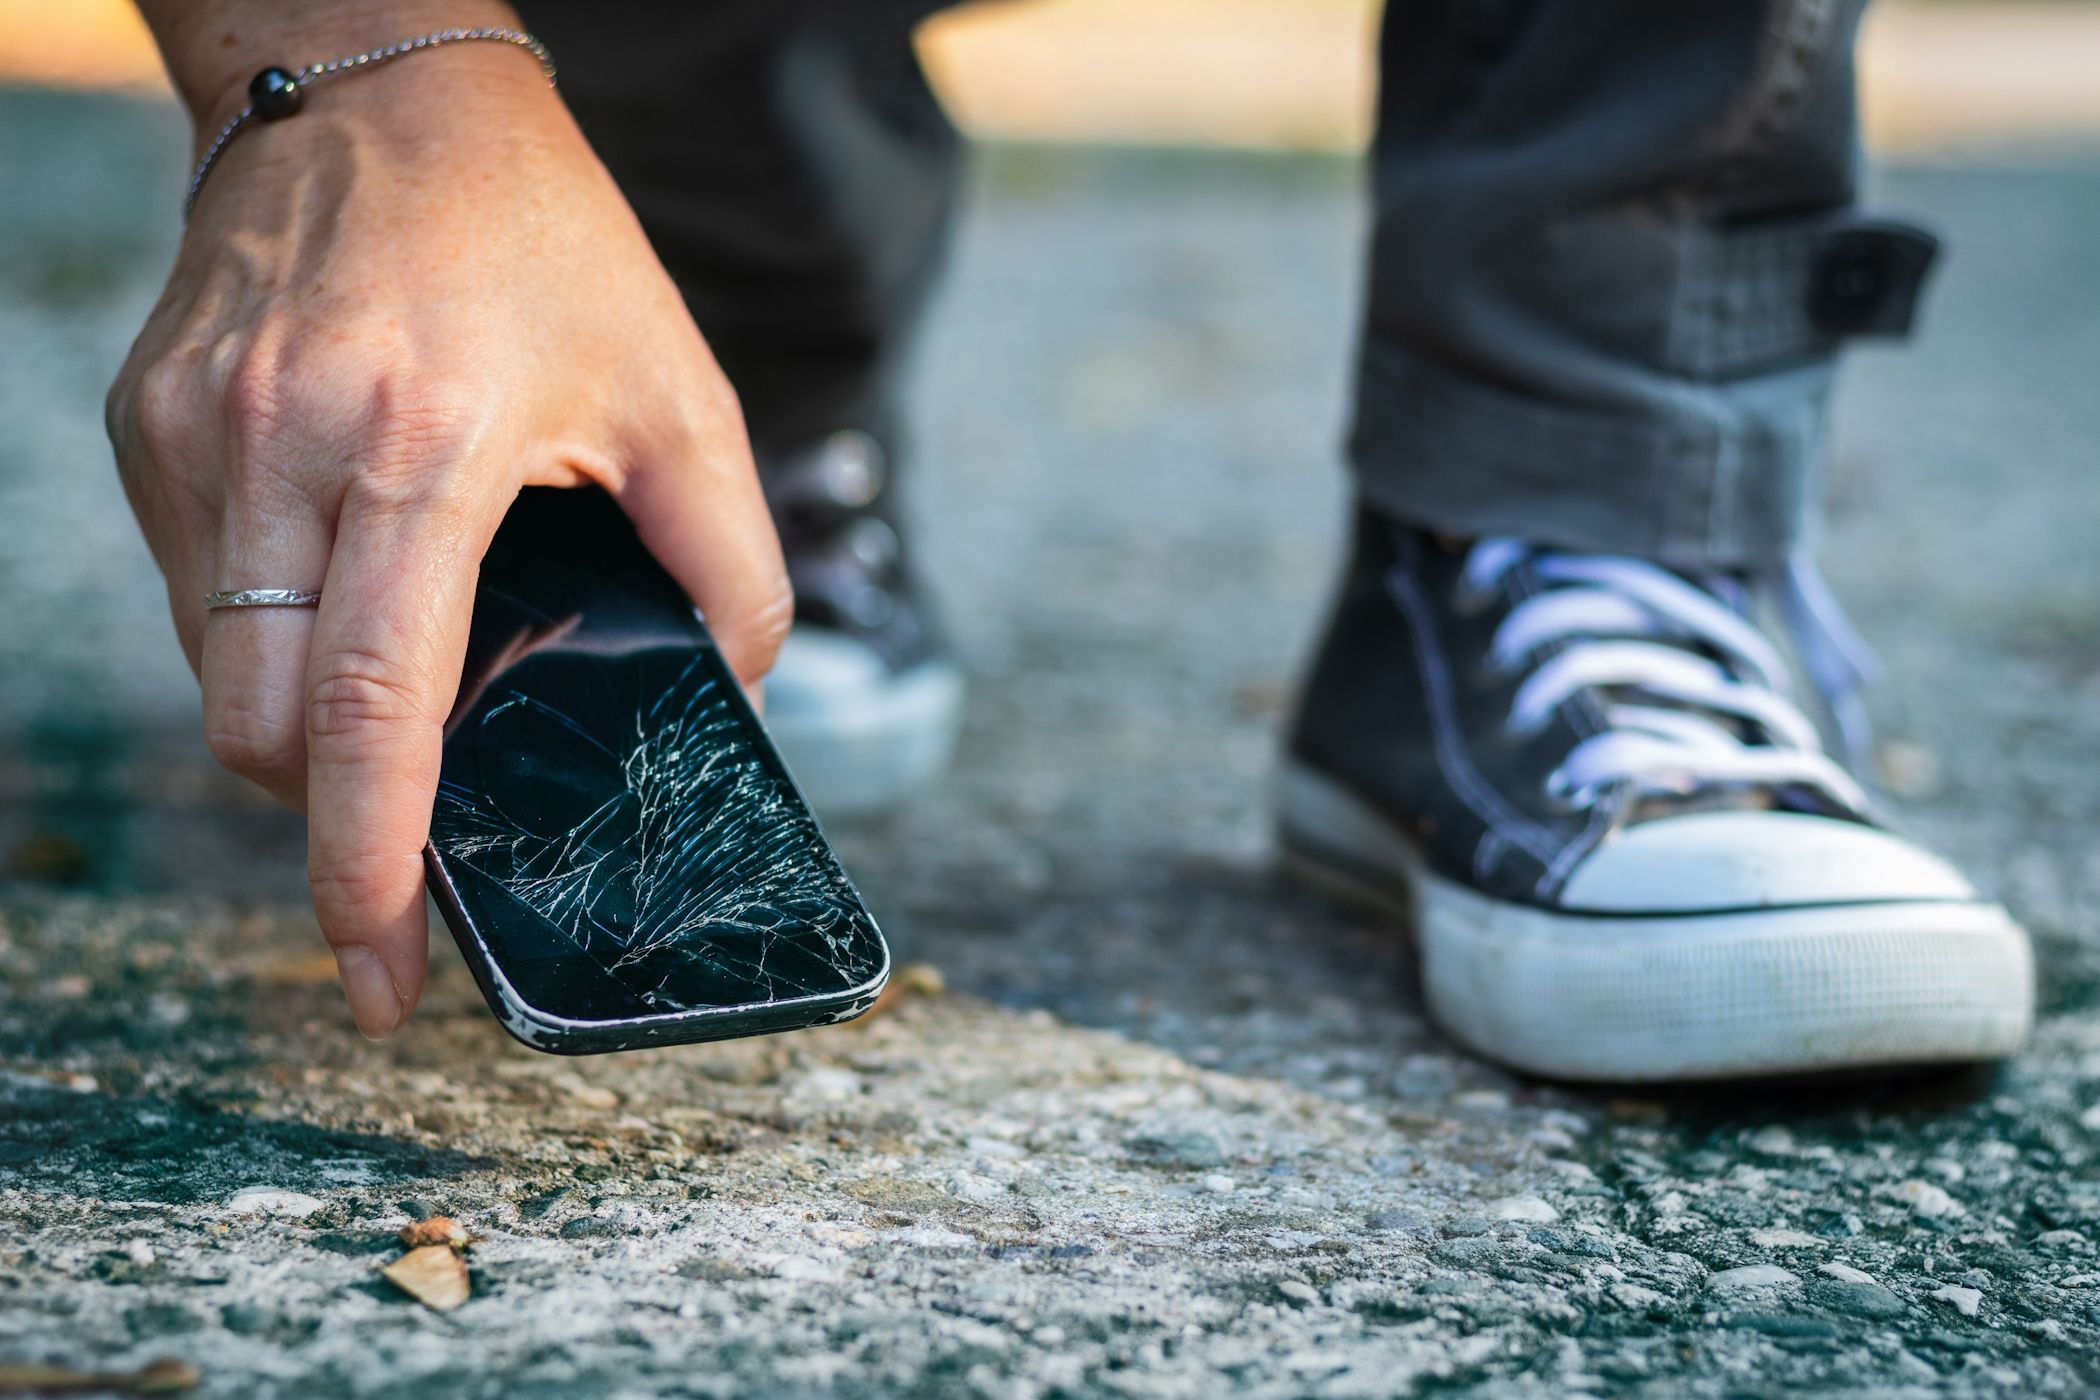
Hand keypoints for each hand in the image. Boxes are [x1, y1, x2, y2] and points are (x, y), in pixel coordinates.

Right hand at [106, 39, 790, 1037]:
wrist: (378, 86)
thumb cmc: (543, 238)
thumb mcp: (680, 387)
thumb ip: (730, 554)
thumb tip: (736, 688)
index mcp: (422, 453)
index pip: (367, 709)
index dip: (368, 864)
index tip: (380, 968)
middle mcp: (282, 448)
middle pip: (260, 729)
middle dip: (326, 817)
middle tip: (399, 848)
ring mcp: (194, 433)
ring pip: (214, 671)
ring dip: (293, 729)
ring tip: (384, 704)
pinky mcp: (148, 418)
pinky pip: (191, 592)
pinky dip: (259, 639)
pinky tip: (338, 600)